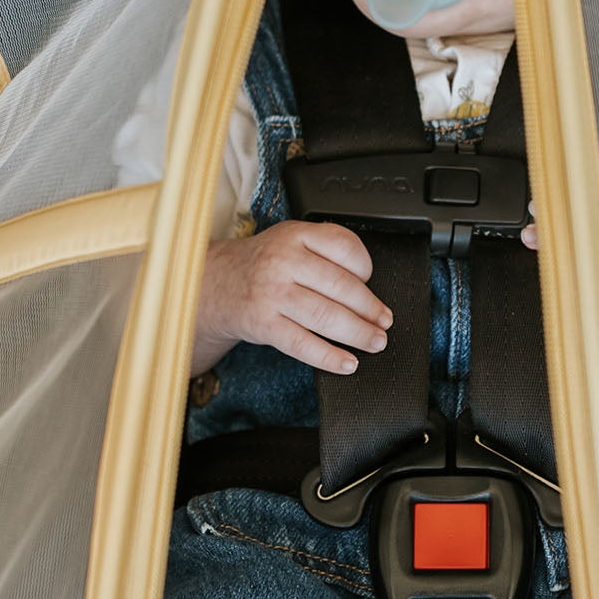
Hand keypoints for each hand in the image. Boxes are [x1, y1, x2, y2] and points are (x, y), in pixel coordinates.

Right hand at [192, 221, 392, 375]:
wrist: (214, 283)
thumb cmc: (262, 265)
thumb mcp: (290, 242)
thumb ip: (324, 253)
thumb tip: (368, 287)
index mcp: (295, 236)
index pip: (344, 247)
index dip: (365, 268)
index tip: (371, 282)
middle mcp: (283, 261)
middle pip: (341, 286)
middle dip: (370, 309)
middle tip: (384, 322)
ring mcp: (272, 293)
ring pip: (326, 316)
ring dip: (358, 334)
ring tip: (375, 342)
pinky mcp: (263, 323)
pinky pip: (303, 344)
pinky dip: (330, 357)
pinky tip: (347, 362)